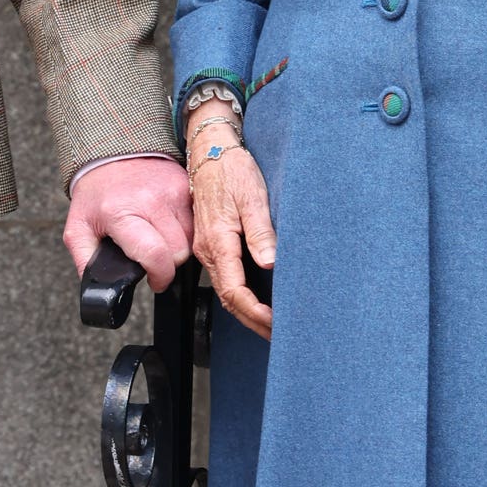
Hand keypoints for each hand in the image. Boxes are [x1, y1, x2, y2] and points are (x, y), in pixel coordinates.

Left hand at [63, 157, 192, 292]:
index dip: (159, 276)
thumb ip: (85, 262)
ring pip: (192, 238)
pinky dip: (187, 229)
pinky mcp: (186, 184)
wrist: (111, 151)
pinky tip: (170, 225)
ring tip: (160, 238)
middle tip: (153, 257)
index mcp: (121, 213)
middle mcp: (151, 200)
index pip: (156, 255)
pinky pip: (197, 220)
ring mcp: (172, 191)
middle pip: (179, 252)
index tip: (154, 280)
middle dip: (168, 262)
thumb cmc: (96, 193)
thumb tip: (99, 290)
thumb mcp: (78, 229)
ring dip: (179, 246)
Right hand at [187, 120, 276, 339]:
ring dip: (246, 311)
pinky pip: (224, 279)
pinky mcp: (211, 244)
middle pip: (228, 299)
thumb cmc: (232, 170)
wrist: (210, 151)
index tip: (276, 324)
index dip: (256, 313)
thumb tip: (269, 264)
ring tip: (271, 324)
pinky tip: (256, 300)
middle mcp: (208, 250)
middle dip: (253, 321)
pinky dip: (240, 296)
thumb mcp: (252, 196)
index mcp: (218, 242)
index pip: (235, 292)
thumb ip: (260, 232)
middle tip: (279, 335)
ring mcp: (207, 248)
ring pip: (225, 291)